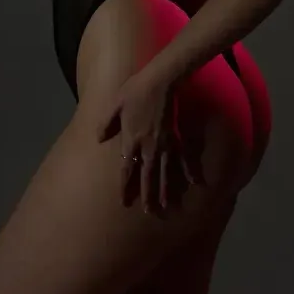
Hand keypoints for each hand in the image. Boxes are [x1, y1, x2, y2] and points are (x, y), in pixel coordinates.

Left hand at [96, 71, 197, 213]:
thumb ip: (106, 123)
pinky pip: (183, 156)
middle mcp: (148, 146)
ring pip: (164, 171)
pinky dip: (189, 170)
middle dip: (148, 195)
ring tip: (166, 205)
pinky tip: (194, 183)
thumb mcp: (114, 104)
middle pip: (147, 175)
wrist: (160, 80)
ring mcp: (164, 143)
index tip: (124, 202)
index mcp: (131, 139)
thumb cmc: (134, 90)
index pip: (127, 168)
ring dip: (165, 189)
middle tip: (149, 212)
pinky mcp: (175, 136)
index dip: (125, 186)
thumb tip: (99, 139)